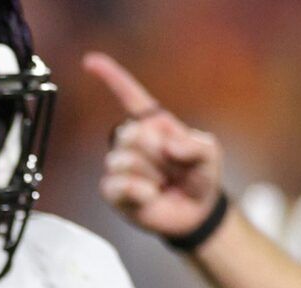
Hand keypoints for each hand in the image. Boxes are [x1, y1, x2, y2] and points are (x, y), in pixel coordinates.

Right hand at [86, 52, 224, 241]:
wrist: (194, 212)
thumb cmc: (200, 176)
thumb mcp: (210, 153)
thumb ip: (196, 145)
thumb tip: (168, 147)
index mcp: (154, 124)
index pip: (130, 97)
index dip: (111, 78)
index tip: (90, 61)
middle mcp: (132, 142)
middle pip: (129, 134)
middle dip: (155, 153)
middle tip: (171, 168)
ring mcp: (119, 167)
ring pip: (122, 161)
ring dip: (150, 174)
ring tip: (162, 183)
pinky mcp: (113, 191)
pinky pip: (117, 185)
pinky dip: (139, 191)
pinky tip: (150, 196)